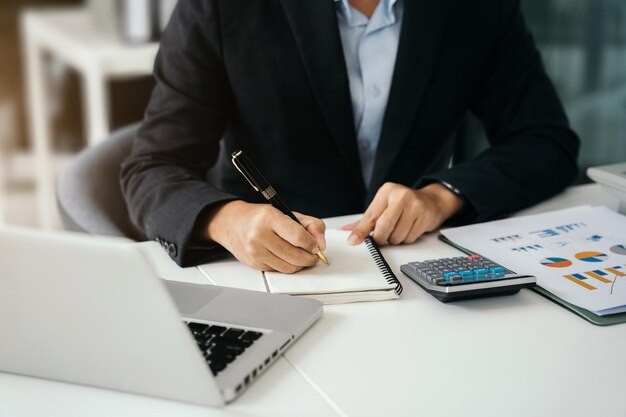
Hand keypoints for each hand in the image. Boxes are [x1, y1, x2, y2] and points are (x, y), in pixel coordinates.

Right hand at [204, 201, 325, 273]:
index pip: (299, 237)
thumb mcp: (287, 213)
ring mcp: (255, 251)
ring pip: (288, 267)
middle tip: (314, 255)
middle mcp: (259, 235)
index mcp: (269, 218)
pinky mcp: (253, 264)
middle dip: (310, 258)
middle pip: (295, 256)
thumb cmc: (261, 218)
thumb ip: (310, 225)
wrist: (232, 223)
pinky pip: (278, 270)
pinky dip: (287, 266)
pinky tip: (287, 258)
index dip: (312, 244)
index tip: (316, 246)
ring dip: (300, 265)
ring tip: (303, 257)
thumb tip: (321, 244)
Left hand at [342, 182, 462, 245]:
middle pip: (383, 227)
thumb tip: (346, 232)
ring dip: (395, 239)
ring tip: (398, 229)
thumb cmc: (403, 204)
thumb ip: (365, 221)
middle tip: (381, 238)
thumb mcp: (383, 207)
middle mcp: (401, 196)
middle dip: (380, 238)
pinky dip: (406, 239)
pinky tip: (408, 229)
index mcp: (387, 191)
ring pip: (397, 236)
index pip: (370, 216)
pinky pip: (409, 239)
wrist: (431, 201)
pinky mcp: (425, 217)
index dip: (361, 231)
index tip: (353, 241)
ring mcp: (415, 206)